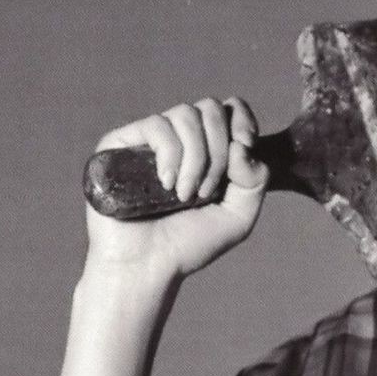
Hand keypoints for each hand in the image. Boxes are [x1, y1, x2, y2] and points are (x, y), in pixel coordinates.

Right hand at [86, 95, 268, 277]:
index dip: (241, 119)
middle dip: (218, 150)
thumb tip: (241, 144)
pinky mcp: (121, 143)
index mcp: (206, 151)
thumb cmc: (188, 245)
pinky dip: (171, 154)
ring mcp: (149, 140)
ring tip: (186, 195)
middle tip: (207, 191)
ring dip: (196, 157)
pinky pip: (157, 125)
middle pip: (209, 109)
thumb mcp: (238, 217)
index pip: (228, 109)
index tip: (245, 145)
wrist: (146, 267)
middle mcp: (178, 140)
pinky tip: (167, 184)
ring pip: (185, 114)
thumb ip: (255, 179)